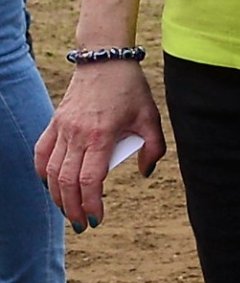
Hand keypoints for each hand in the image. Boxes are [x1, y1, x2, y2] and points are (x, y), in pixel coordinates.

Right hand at [36, 62, 165, 230]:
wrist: (105, 58)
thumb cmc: (130, 88)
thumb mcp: (151, 116)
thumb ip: (154, 147)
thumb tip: (144, 173)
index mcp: (102, 135)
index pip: (90, 180)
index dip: (91, 204)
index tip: (97, 218)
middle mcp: (77, 134)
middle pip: (67, 182)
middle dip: (72, 209)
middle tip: (82, 224)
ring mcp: (63, 128)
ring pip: (52, 172)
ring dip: (57, 196)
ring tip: (68, 210)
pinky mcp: (55, 122)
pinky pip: (42, 153)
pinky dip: (43, 173)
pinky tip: (50, 186)